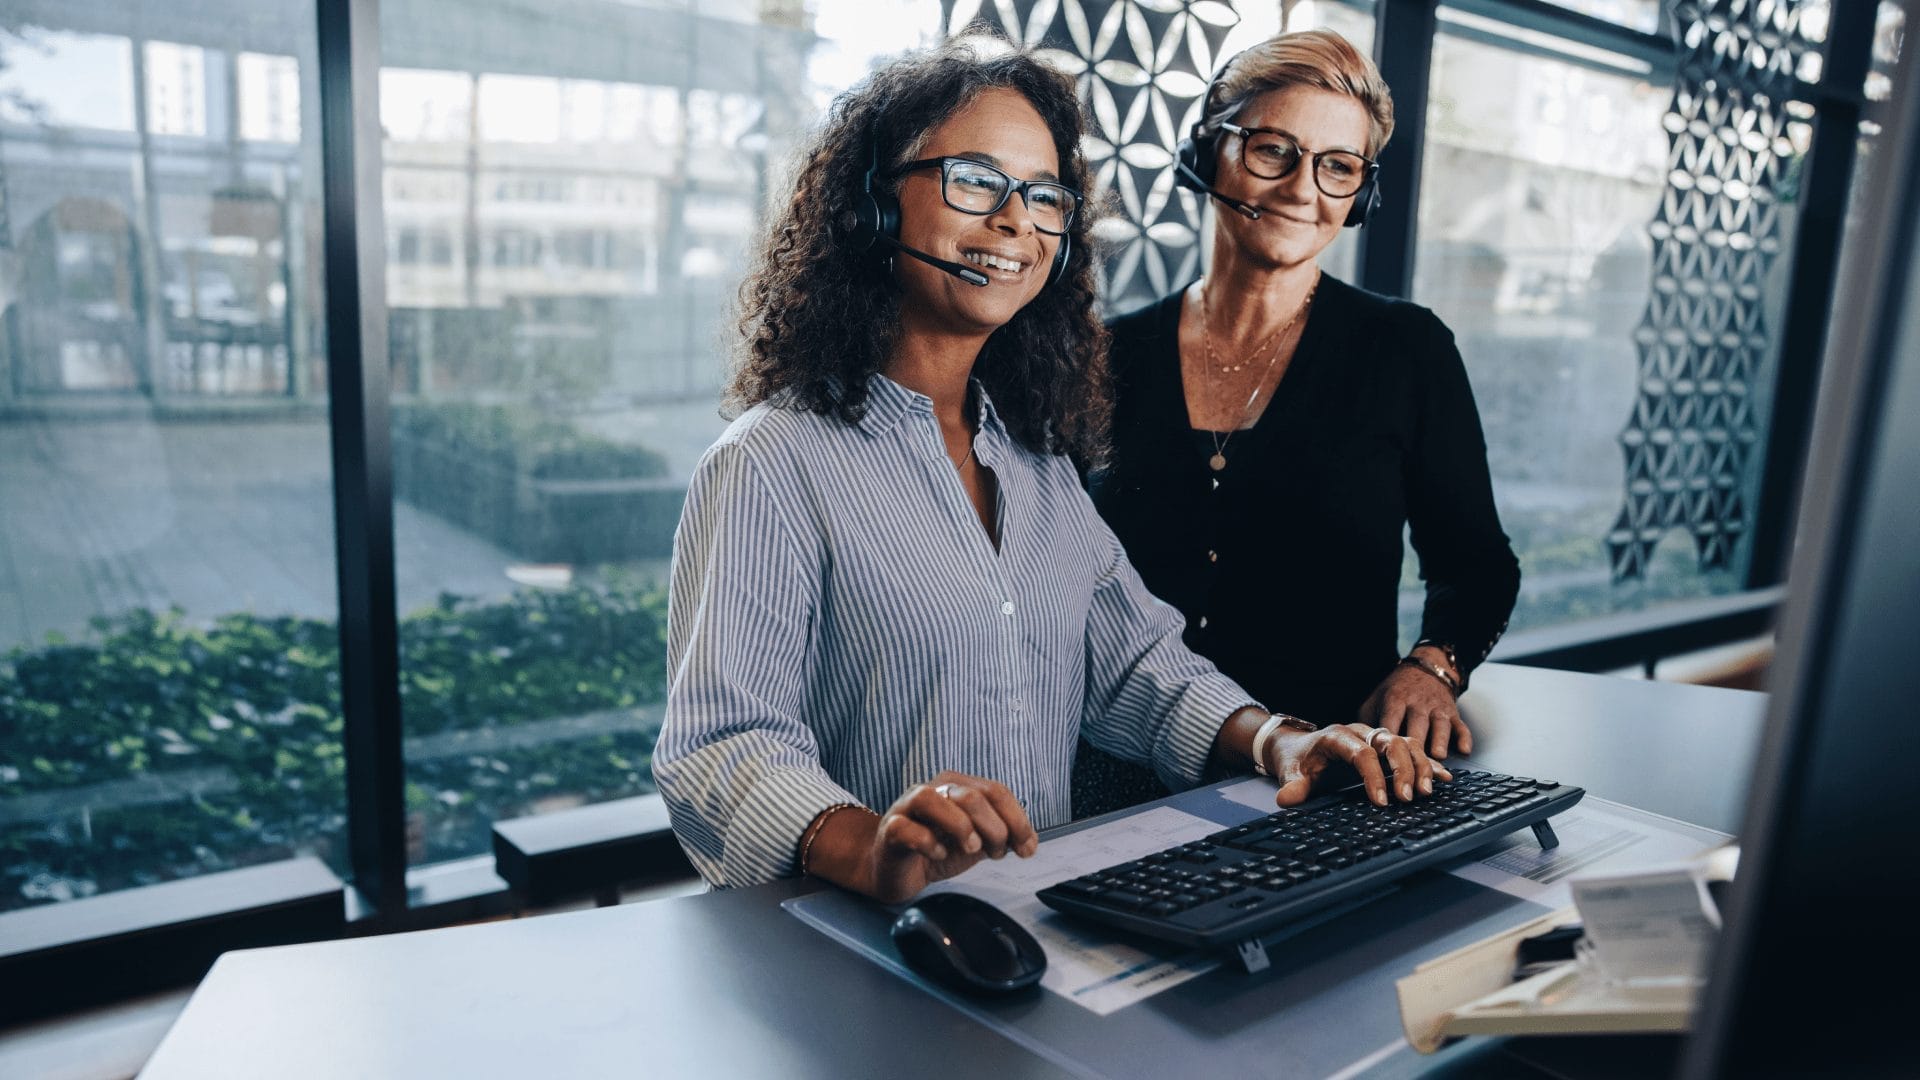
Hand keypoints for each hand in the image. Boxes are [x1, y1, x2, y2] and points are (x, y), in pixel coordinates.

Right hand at [864, 771, 1038, 903]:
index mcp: (957, 787)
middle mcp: (933, 790)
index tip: (1026, 847)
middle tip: (996, 853)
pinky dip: (927, 842)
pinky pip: (906, 828)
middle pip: (970, 795)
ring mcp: (907, 808)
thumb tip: (1029, 841)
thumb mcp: (977, 842)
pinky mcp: (890, 829)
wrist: (897, 869)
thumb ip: (1002, 837)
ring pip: (930, 798)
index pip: (995, 791)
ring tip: (970, 849)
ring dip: (959, 826)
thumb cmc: (935, 849)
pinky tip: (939, 854)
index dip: (1017, 819)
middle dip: (993, 827)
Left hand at [1263, 723, 1452, 807]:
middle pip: (1390, 743)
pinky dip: (1428, 764)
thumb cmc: (1297, 759)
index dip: (1373, 776)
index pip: (1361, 753)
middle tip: (1408, 798)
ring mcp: (1375, 738)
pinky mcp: (1385, 747)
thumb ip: (1293, 785)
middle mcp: (1361, 733)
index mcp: (1337, 736)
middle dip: (1402, 770)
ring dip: (1420, 767)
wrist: (1298, 745)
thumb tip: (1286, 798)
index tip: (1380, 801)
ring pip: (1406, 744)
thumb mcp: (1291, 772)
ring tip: (1427, 791)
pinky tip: (1444, 777)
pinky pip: (1412, 751)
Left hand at [1359, 657, 1472, 758]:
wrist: (1424, 669)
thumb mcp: (1375, 699)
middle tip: (1411, 773)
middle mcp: (1417, 704)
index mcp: (1395, 700)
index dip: (1386, 745)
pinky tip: (1464, 751)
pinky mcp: (1453, 713)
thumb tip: (1359, 750)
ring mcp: (1437, 708)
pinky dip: (1464, 739)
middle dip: (1414, 752)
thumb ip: (1367, 721)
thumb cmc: (1395, 692)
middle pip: (1416, 728)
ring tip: (1437, 760)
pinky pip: (1461, 726)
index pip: (1390, 723)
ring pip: (1440, 726)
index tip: (1383, 765)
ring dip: (1439, 743)